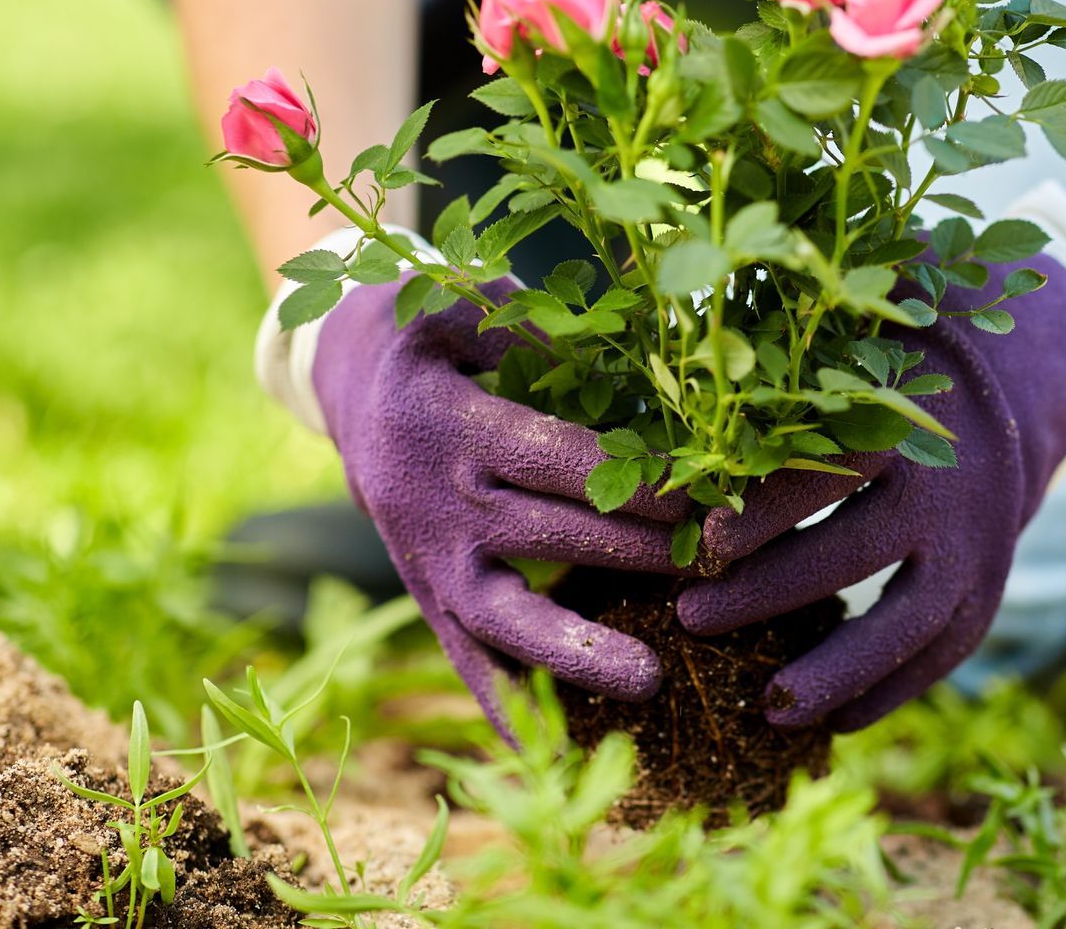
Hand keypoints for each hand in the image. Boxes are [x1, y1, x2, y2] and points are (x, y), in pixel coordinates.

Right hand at [312, 278, 690, 731]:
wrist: (347, 388)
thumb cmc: (430, 340)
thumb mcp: (459, 306)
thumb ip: (529, 328)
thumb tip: (610, 352)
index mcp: (448, 424)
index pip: (552, 458)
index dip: (625, 480)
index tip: (699, 497)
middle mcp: (435, 502)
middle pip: (545, 536)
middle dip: (635, 554)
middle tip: (718, 566)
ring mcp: (430, 561)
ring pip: (503, 618)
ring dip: (575, 652)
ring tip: (651, 683)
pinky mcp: (429, 600)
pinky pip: (468, 663)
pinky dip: (510, 711)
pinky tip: (560, 759)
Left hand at [675, 256, 1065, 731]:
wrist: (998, 408)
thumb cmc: (879, 388)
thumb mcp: (840, 369)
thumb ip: (775, 393)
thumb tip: (684, 408)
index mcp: (898, 424)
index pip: (828, 468)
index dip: (768, 505)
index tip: (705, 539)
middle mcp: (942, 490)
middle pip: (854, 551)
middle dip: (768, 590)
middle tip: (690, 617)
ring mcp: (973, 550)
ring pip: (906, 623)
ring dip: (834, 671)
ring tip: (764, 709)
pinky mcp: (986, 592)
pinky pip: (940, 657)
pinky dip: (890, 694)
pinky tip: (833, 725)